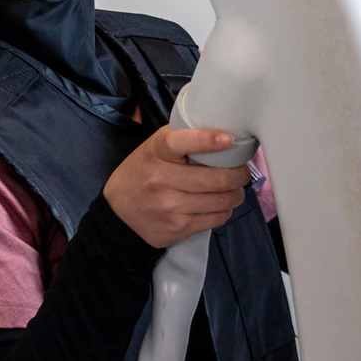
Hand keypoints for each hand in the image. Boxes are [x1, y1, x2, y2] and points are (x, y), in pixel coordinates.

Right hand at [103, 127, 249, 247]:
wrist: (118, 212)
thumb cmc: (141, 172)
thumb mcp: (152, 149)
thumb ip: (179, 140)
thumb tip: (220, 133)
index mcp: (156, 153)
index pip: (179, 143)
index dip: (206, 140)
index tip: (228, 138)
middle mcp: (162, 180)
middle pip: (215, 179)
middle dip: (239, 175)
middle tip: (243, 171)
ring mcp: (170, 207)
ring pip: (220, 201)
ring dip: (235, 194)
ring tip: (235, 189)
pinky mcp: (178, 228)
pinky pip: (215, 219)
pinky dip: (225, 210)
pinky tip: (220, 204)